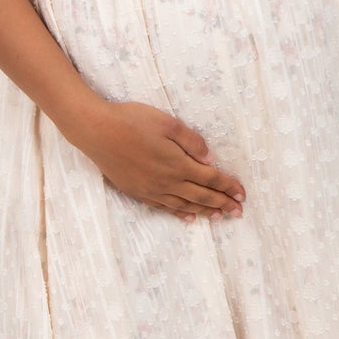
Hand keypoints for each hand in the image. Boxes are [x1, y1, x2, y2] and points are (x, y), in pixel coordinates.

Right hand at [78, 101, 245, 223]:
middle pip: (201, 196)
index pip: (211, 178)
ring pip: (184, 205)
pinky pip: (164, 208)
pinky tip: (189, 217)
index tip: (242, 194)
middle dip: (222, 204)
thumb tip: (210, 159)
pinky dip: (180, 214)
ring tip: (219, 217)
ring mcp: (151, 190)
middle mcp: (167, 181)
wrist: (96, 132)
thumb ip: (191, 141)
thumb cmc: (131, 121)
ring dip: (204, 212)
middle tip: (238, 212)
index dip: (228, 187)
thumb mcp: (167, 122)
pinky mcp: (138, 192)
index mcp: (177, 163)